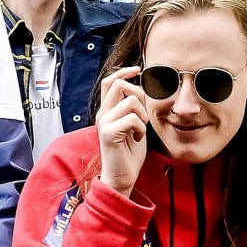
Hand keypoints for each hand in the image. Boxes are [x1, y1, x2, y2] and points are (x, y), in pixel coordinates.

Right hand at [93, 66, 152, 194]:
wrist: (121, 177)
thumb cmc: (129, 152)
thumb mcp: (134, 125)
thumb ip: (134, 108)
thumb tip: (144, 90)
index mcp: (107, 111)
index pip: (110, 81)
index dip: (124, 72)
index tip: (138, 69)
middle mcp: (102, 114)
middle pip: (119, 84)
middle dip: (139, 95)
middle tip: (143, 115)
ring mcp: (104, 123)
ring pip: (130, 101)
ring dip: (143, 115)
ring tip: (139, 130)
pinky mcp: (108, 133)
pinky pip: (132, 118)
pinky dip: (140, 128)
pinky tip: (137, 138)